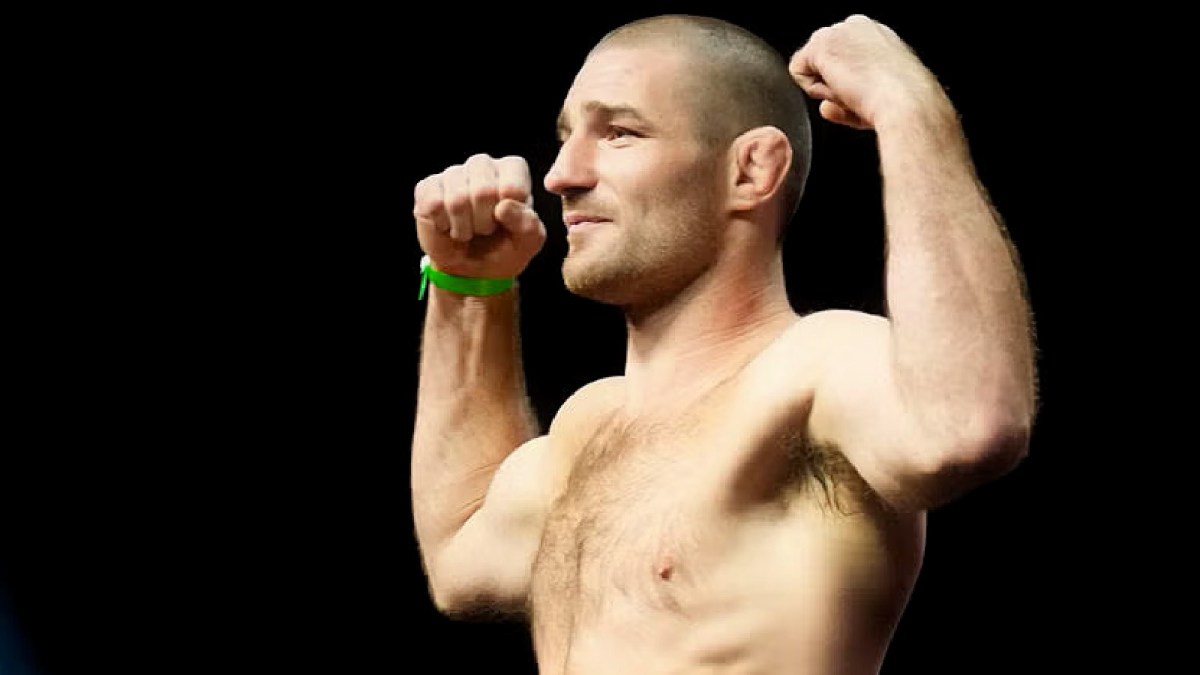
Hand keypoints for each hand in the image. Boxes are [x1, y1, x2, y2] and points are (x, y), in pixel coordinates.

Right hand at [414, 153, 546, 278]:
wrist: (473, 268)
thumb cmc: (505, 248)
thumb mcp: (528, 242)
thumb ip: (527, 224)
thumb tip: (503, 208)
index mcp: (513, 170)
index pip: (513, 188)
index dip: (509, 217)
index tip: (506, 223)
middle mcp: (482, 164)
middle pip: (483, 191)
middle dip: (484, 223)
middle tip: (484, 229)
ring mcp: (453, 173)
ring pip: (457, 199)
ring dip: (463, 228)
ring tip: (468, 230)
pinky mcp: (427, 186)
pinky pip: (433, 205)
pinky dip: (442, 225)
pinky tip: (448, 226)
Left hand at [788, 15, 948, 129]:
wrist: (905, 102)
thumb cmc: (901, 101)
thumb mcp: (875, 96)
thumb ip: (846, 98)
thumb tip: (825, 108)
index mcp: (874, 32)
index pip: (841, 56)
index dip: (846, 81)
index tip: (865, 92)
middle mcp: (855, 25)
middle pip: (823, 60)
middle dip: (833, 83)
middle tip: (858, 95)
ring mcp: (837, 32)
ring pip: (811, 66)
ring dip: (826, 87)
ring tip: (852, 93)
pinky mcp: (821, 44)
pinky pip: (798, 73)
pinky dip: (813, 89)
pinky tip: (839, 90)